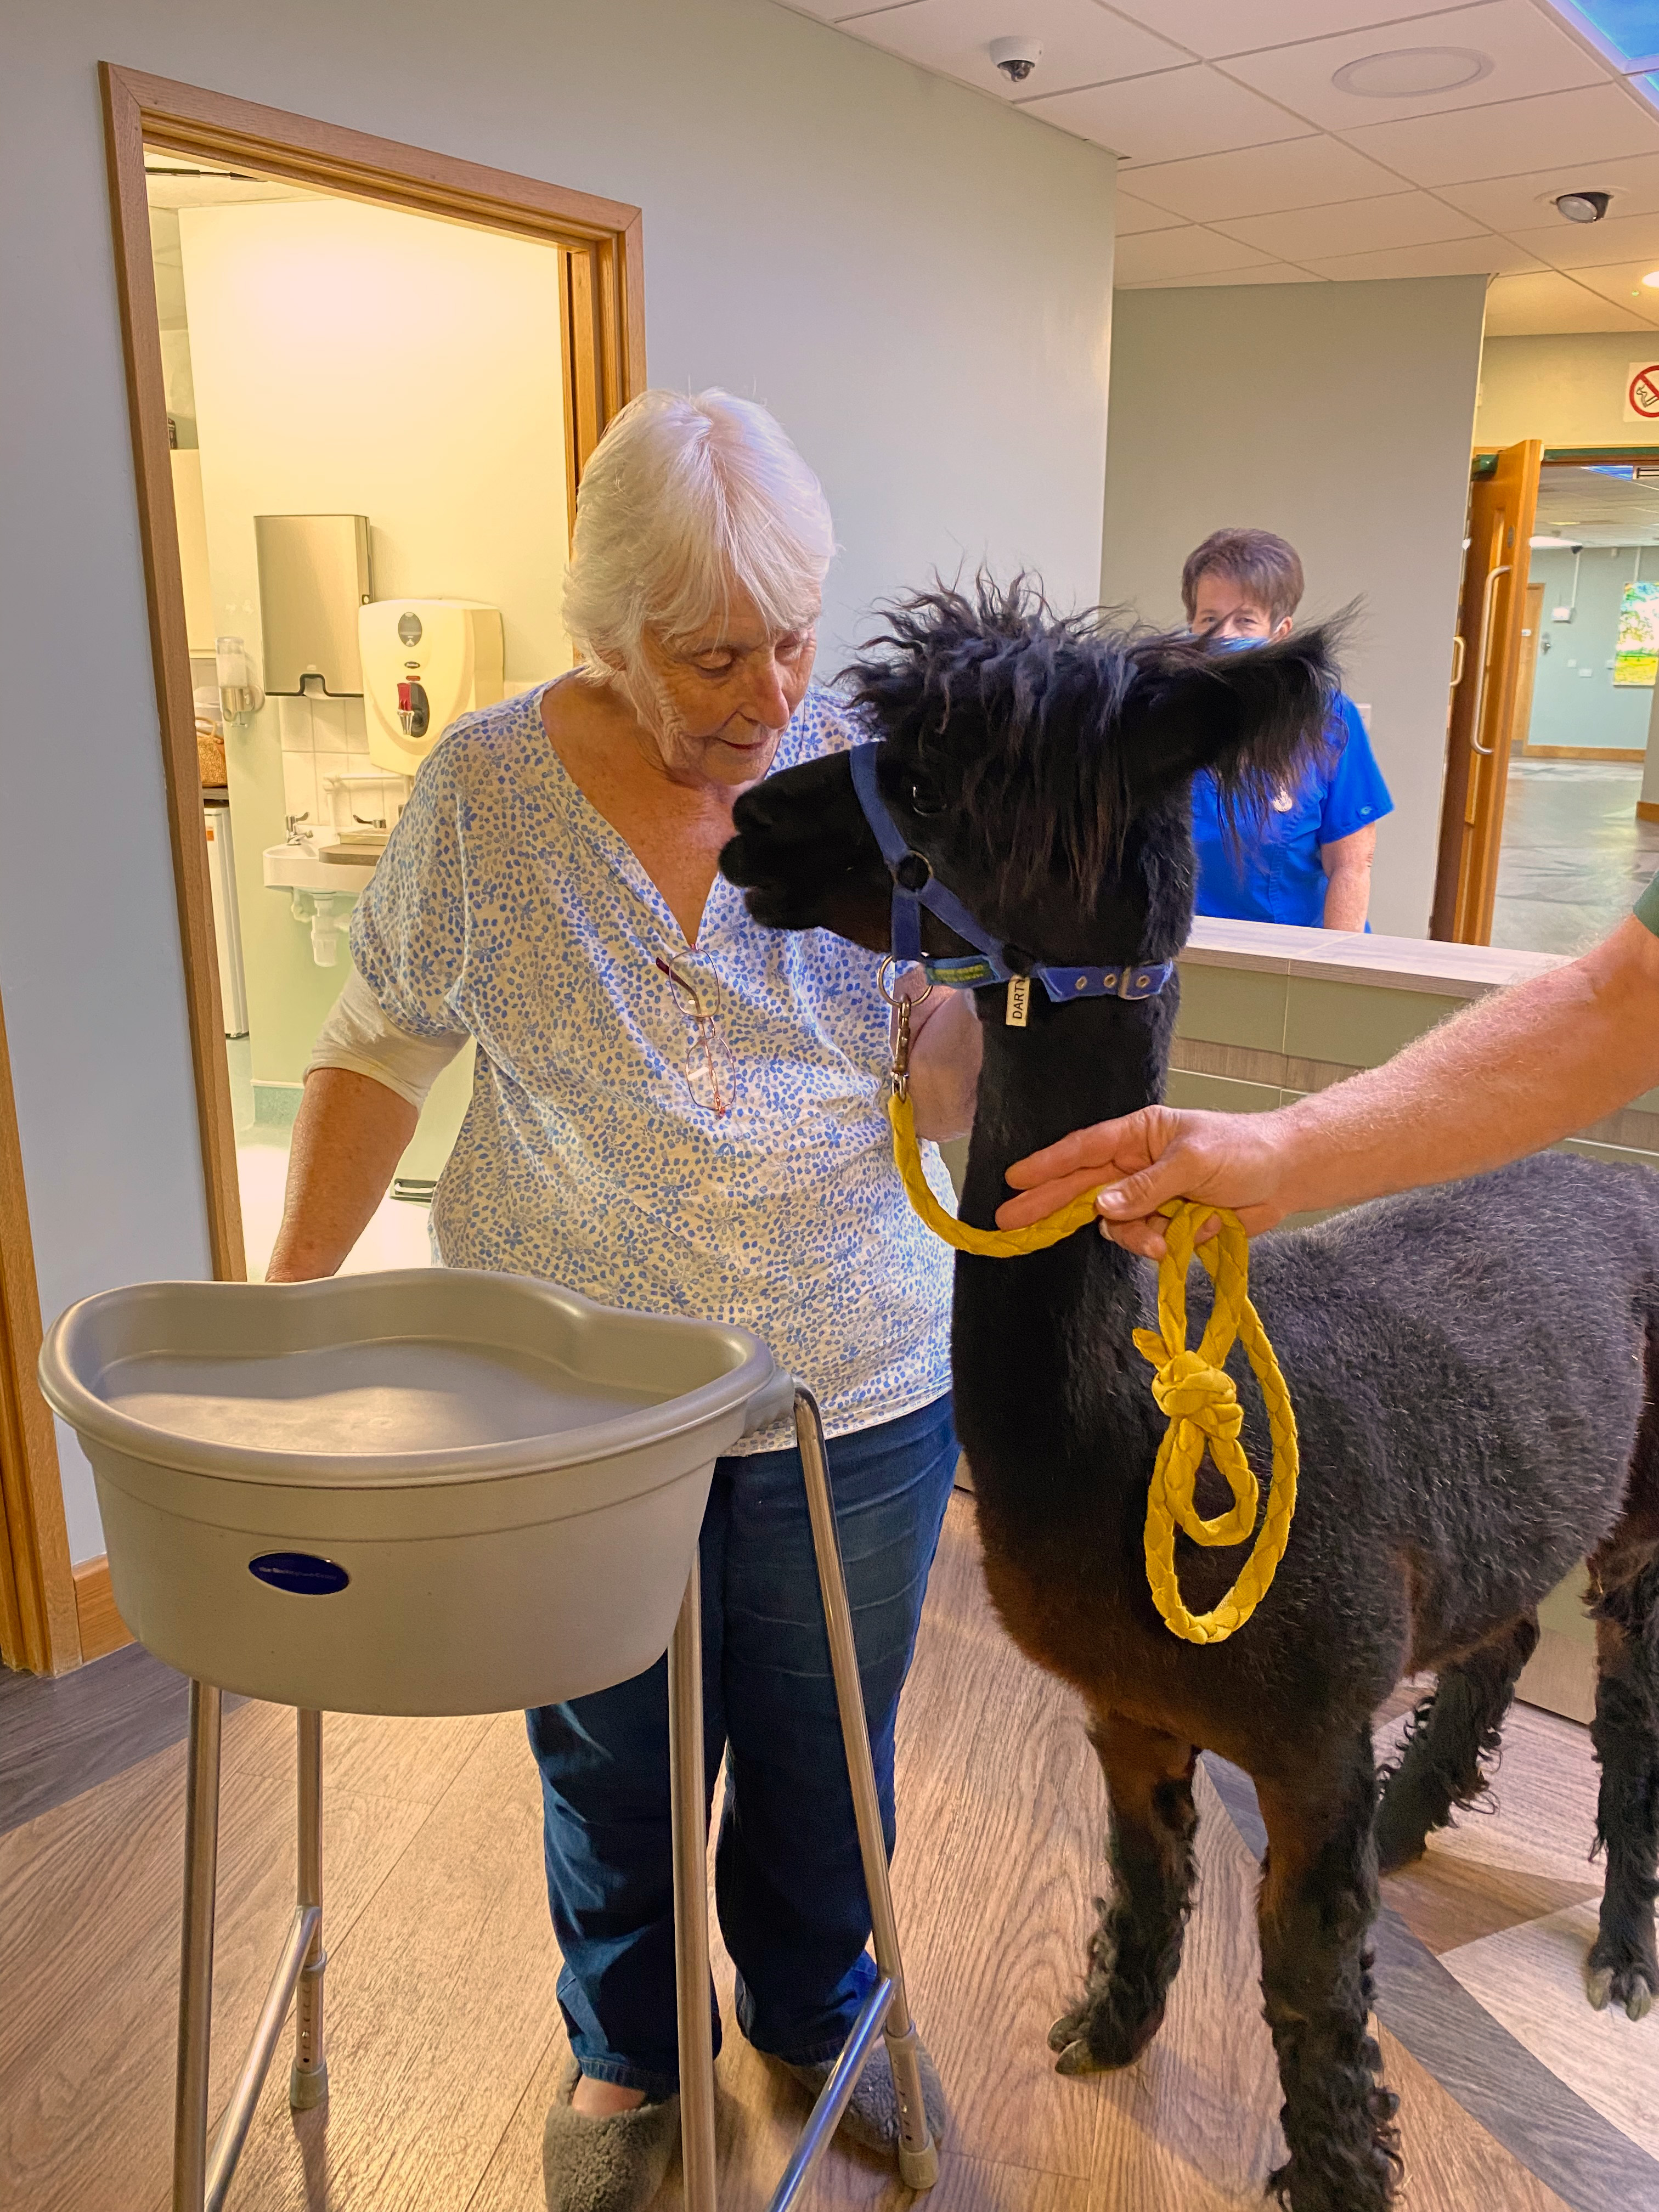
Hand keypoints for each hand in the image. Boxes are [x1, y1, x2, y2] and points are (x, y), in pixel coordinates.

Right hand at [994, 1104, 1292, 1257]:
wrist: (1287, 1176)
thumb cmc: (1244, 1151)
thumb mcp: (1193, 1161)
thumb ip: (1147, 1186)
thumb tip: (1103, 1207)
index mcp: (1139, 1135)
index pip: (1083, 1149)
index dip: (1047, 1165)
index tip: (1014, 1179)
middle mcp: (1137, 1166)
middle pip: (1083, 1189)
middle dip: (1050, 1206)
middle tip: (1011, 1223)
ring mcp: (1151, 1197)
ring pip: (1118, 1225)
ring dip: (1139, 1236)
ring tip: (1168, 1240)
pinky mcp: (1168, 1224)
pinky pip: (1147, 1241)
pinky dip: (1167, 1243)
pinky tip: (1195, 1232)